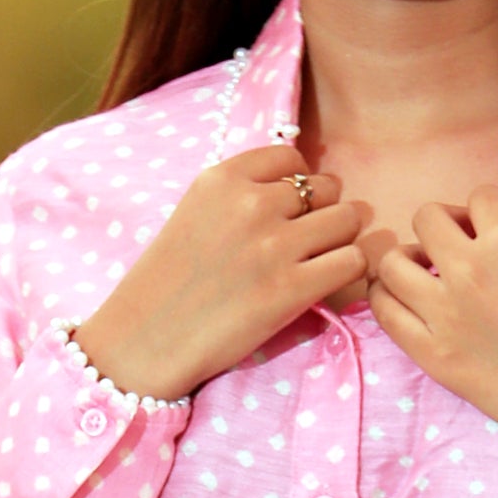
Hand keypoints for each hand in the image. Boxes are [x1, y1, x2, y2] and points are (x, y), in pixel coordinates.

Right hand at [72, 143, 374, 403]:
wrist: (145, 339)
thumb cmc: (169, 281)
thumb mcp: (195, 212)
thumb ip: (240, 194)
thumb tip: (299, 187)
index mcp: (223, 179)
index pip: (292, 158)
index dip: (299, 185)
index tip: (287, 212)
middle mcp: (251, 203)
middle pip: (326, 188)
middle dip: (323, 212)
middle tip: (306, 244)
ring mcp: (274, 246)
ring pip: (347, 220)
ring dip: (341, 240)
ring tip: (320, 262)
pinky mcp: (291, 289)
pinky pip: (352, 261)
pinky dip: (348, 271)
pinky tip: (325, 284)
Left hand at [363, 184, 497, 452]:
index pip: (479, 198)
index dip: (488, 209)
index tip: (493, 227)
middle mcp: (469, 269)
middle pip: (427, 218)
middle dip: (445, 225)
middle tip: (459, 247)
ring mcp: (444, 313)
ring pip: (392, 262)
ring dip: (408, 259)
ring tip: (427, 273)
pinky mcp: (431, 354)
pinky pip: (384, 311)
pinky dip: (387, 297)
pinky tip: (406, 299)